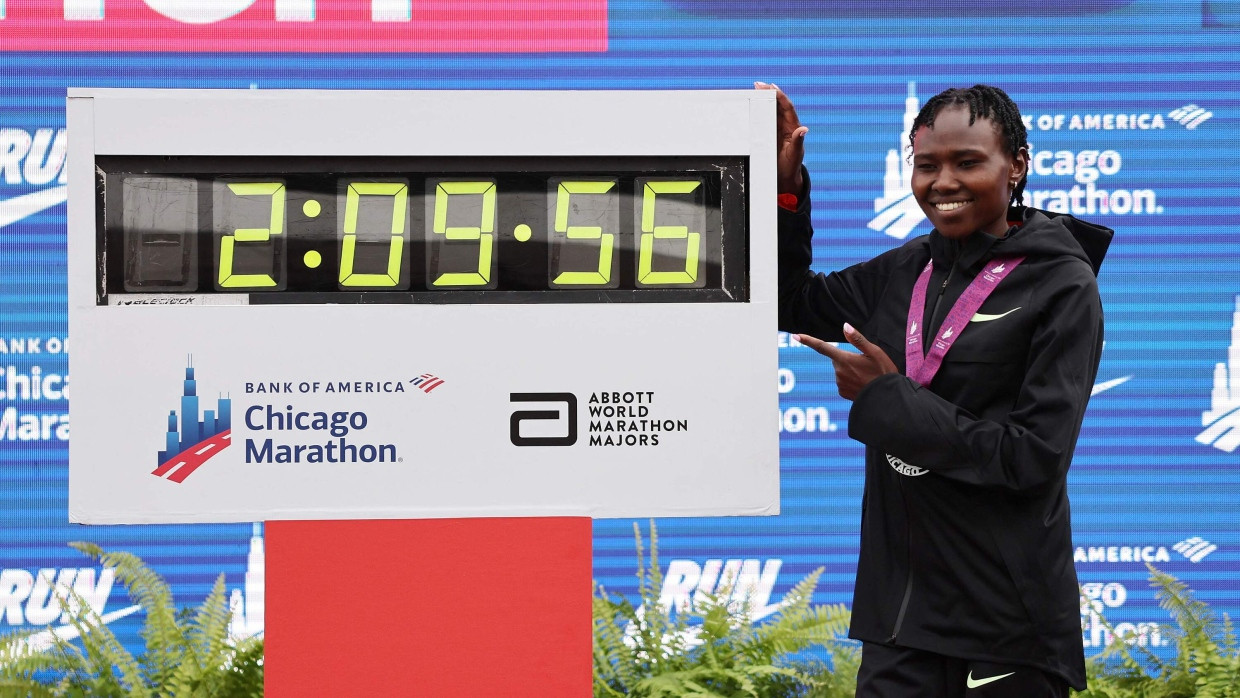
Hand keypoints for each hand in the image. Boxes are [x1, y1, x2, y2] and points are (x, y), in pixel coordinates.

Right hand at [754, 81, 806, 196]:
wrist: (784, 178)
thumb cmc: (791, 167)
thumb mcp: (795, 155)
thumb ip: (798, 142)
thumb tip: (803, 129)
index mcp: (793, 128)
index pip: (788, 108)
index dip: (781, 97)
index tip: (772, 88)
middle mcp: (786, 126)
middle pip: (778, 105)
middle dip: (770, 93)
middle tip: (758, 84)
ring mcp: (777, 129)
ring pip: (771, 110)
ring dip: (764, 98)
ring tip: (755, 88)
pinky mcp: (769, 133)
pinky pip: (764, 118)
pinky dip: (759, 109)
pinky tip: (752, 103)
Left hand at [798, 323, 897, 400]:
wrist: (886, 397)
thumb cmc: (883, 373)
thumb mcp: (874, 352)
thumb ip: (858, 339)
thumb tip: (845, 326)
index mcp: (844, 359)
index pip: (822, 347)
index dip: (808, 340)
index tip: (795, 336)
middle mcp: (838, 371)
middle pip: (837, 359)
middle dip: (848, 359)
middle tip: (865, 365)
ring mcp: (839, 383)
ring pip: (841, 371)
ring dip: (851, 371)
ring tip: (867, 376)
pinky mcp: (842, 392)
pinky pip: (843, 382)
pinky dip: (851, 381)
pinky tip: (863, 384)